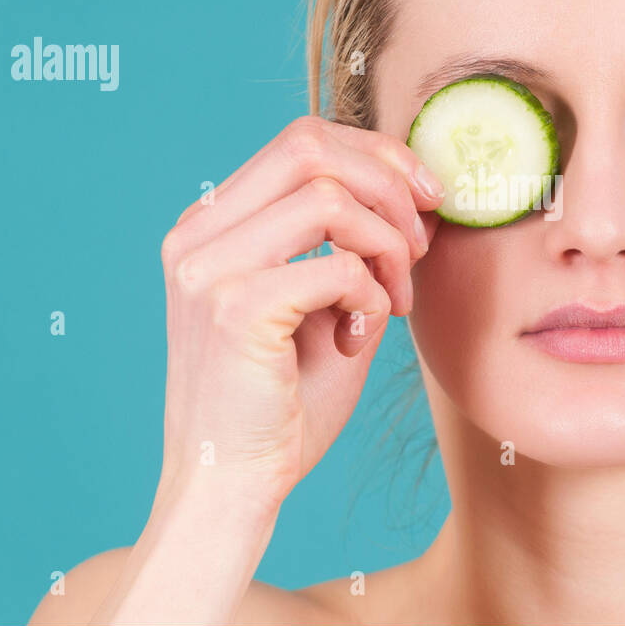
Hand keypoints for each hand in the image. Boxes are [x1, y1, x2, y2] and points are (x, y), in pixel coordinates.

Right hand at [157, 114, 444, 510]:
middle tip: (422, 244)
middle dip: (389, 184)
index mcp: (211, 224)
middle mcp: (197, 234)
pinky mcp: (234, 309)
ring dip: (388, 246)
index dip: (377, 155)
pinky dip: (370, 296)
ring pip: (328, 199)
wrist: (232, 484)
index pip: (300, 140)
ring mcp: (208, 268)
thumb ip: (353, 244)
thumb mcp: (324, 302)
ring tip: (395, 299)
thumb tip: (418, 191)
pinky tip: (361, 336)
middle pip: (309, 145)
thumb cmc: (283, 402)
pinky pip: (336, 267)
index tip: (427, 196)